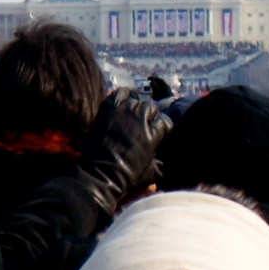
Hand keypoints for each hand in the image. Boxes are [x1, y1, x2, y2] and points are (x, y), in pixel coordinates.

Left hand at [75, 88, 171, 216]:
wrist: (100, 174)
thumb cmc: (128, 176)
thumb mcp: (153, 172)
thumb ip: (162, 162)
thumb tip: (168, 160)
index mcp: (153, 132)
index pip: (166, 121)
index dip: (163, 129)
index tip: (158, 135)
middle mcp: (140, 117)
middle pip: (152, 108)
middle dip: (150, 117)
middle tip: (143, 127)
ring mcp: (123, 110)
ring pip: (137, 100)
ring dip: (137, 108)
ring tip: (133, 118)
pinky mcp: (108, 108)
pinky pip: (120, 93)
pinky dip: (124, 97)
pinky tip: (124, 105)